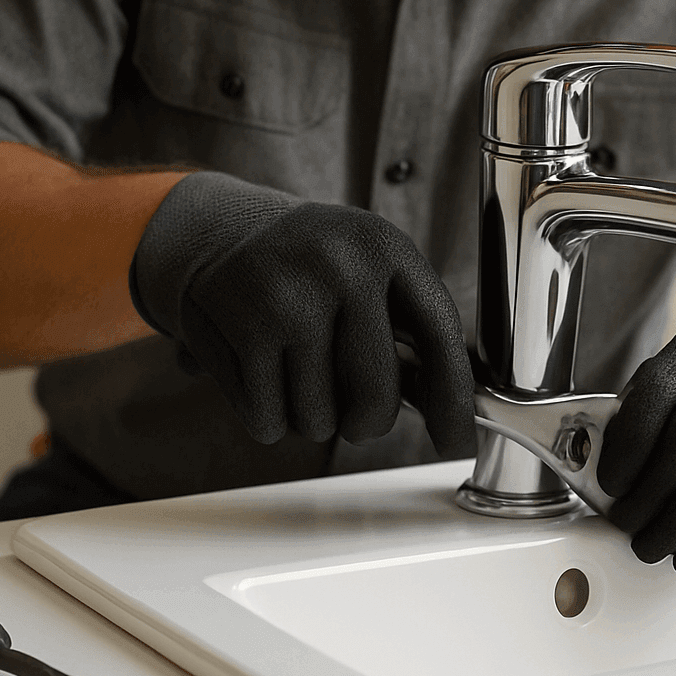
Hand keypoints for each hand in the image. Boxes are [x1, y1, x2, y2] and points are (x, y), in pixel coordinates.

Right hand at [129, 171, 475, 455]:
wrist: (218, 232)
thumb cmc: (312, 265)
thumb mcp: (370, 272)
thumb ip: (410, 335)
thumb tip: (448, 413)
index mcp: (386, 248)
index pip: (438, 334)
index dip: (453, 399)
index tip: (457, 442)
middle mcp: (340, 267)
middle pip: (375, 395)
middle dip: (368, 422)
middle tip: (356, 413)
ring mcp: (286, 299)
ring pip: (319, 420)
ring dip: (312, 415)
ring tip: (299, 369)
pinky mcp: (241, 331)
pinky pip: (269, 421)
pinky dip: (270, 416)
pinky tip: (265, 372)